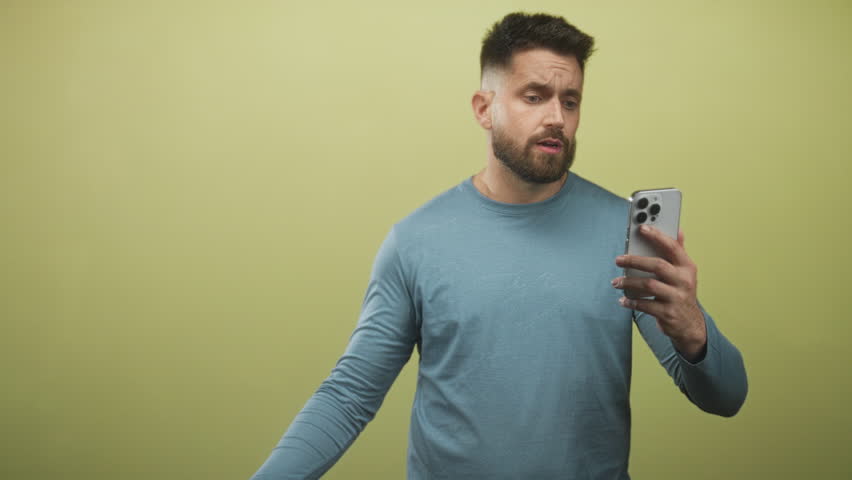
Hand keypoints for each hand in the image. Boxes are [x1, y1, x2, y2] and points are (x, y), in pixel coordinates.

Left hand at [612, 225, 706, 361]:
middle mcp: (684, 281)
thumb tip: (679, 230)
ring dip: (628, 282)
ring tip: (616, 282)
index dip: (657, 236)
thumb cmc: (681, 292)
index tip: (641, 228)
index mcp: (687, 267)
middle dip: (635, 260)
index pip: (672, 247)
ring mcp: (677, 298)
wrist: (690, 324)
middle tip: (618, 259)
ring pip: (648, 285)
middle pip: (657, 265)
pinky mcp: (668, 313)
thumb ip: (679, 252)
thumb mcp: (684, 273)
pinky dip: (631, 302)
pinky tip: (623, 300)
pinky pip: (645, 305)